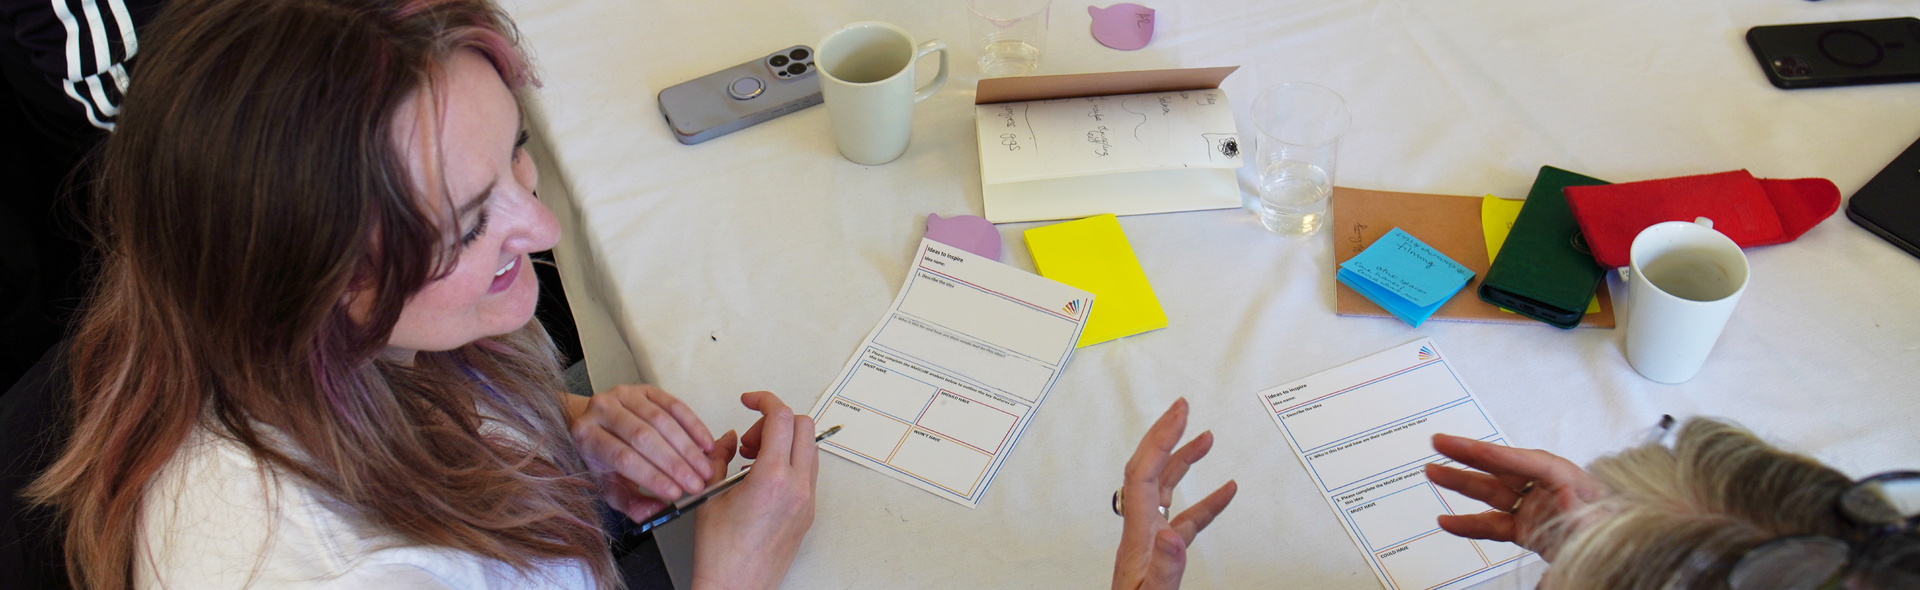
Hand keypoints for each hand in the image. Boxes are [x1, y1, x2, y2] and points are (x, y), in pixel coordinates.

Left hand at [566, 384, 715, 519]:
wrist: (598, 426)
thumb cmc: (603, 459)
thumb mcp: (611, 487)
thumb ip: (632, 503)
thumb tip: (657, 511)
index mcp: (587, 436)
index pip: (623, 457)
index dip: (652, 476)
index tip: (675, 493)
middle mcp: (601, 409)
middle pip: (643, 437)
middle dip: (675, 464)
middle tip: (696, 483)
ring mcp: (624, 394)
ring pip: (661, 420)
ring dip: (688, 447)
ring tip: (704, 468)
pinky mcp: (645, 389)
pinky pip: (674, 405)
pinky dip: (693, 426)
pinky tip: (705, 444)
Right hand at [691, 391, 816, 589]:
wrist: (736, 587)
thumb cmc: (721, 553)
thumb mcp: (709, 494)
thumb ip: (719, 456)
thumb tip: (731, 439)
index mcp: (771, 479)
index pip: (781, 417)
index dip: (764, 400)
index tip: (750, 401)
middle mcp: (797, 488)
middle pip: (804, 426)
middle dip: (776, 421)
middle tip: (751, 439)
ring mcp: (807, 501)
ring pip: (809, 449)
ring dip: (784, 442)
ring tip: (753, 460)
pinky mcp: (808, 513)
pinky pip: (807, 473)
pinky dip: (789, 462)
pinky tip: (762, 478)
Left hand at [1113, 398, 1237, 589]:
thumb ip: (1164, 567)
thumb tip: (1171, 532)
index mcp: (1138, 535)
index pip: (1143, 473)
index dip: (1160, 439)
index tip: (1178, 413)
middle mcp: (1142, 531)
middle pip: (1150, 470)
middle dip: (1167, 436)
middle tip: (1183, 408)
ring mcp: (1152, 540)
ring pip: (1167, 490)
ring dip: (1185, 462)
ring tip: (1206, 439)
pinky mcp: (1165, 553)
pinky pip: (1186, 518)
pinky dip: (1207, 502)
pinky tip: (1226, 491)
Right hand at [1424, 434, 1607, 560]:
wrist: (1622, 551)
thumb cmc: (1618, 530)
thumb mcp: (1604, 521)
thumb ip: (1582, 510)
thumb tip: (1566, 495)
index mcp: (1568, 478)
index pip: (1525, 461)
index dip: (1495, 454)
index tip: (1469, 447)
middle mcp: (1546, 489)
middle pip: (1501, 468)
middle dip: (1469, 455)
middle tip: (1440, 442)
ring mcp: (1534, 508)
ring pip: (1491, 493)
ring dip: (1461, 483)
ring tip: (1433, 472)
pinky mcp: (1527, 529)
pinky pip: (1492, 524)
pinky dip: (1469, 524)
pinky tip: (1448, 520)